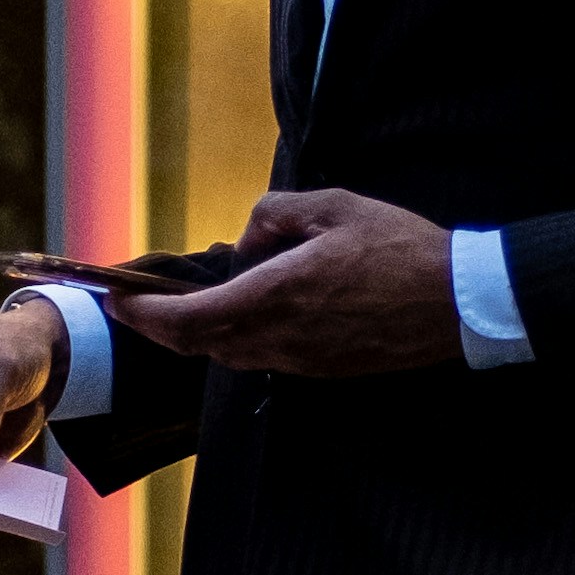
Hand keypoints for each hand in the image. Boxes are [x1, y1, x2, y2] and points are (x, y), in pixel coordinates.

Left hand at [125, 188, 458, 375]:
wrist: (457, 302)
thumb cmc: (400, 248)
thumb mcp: (333, 205)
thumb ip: (276, 215)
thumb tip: (249, 244)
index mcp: (277, 295)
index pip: (189, 318)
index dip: (144, 312)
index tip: (116, 297)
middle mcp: (281, 337)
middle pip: (199, 343)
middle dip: (158, 326)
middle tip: (133, 305)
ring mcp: (302, 359)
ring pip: (228, 354)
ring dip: (197, 334)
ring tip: (178, 309)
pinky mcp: (323, 369)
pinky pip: (262, 357)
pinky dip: (234, 340)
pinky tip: (239, 317)